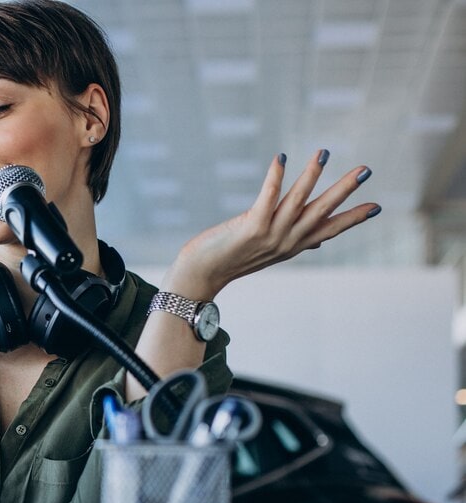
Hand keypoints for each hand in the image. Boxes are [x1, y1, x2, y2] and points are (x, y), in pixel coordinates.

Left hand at [166, 150, 379, 298]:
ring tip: (323, 153)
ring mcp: (269, 235)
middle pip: (320, 212)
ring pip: (296, 202)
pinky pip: (266, 199)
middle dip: (344, 191)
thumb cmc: (231, 258)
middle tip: (365, 170)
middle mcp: (285, 242)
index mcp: (292, 246)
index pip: (329, 230)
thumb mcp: (269, 252)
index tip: (377, 207)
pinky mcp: (250, 228)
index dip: (353, 219)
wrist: (201, 275)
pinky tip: (281, 159)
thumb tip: (321, 241)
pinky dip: (275, 179)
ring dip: (311, 176)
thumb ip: (295, 241)